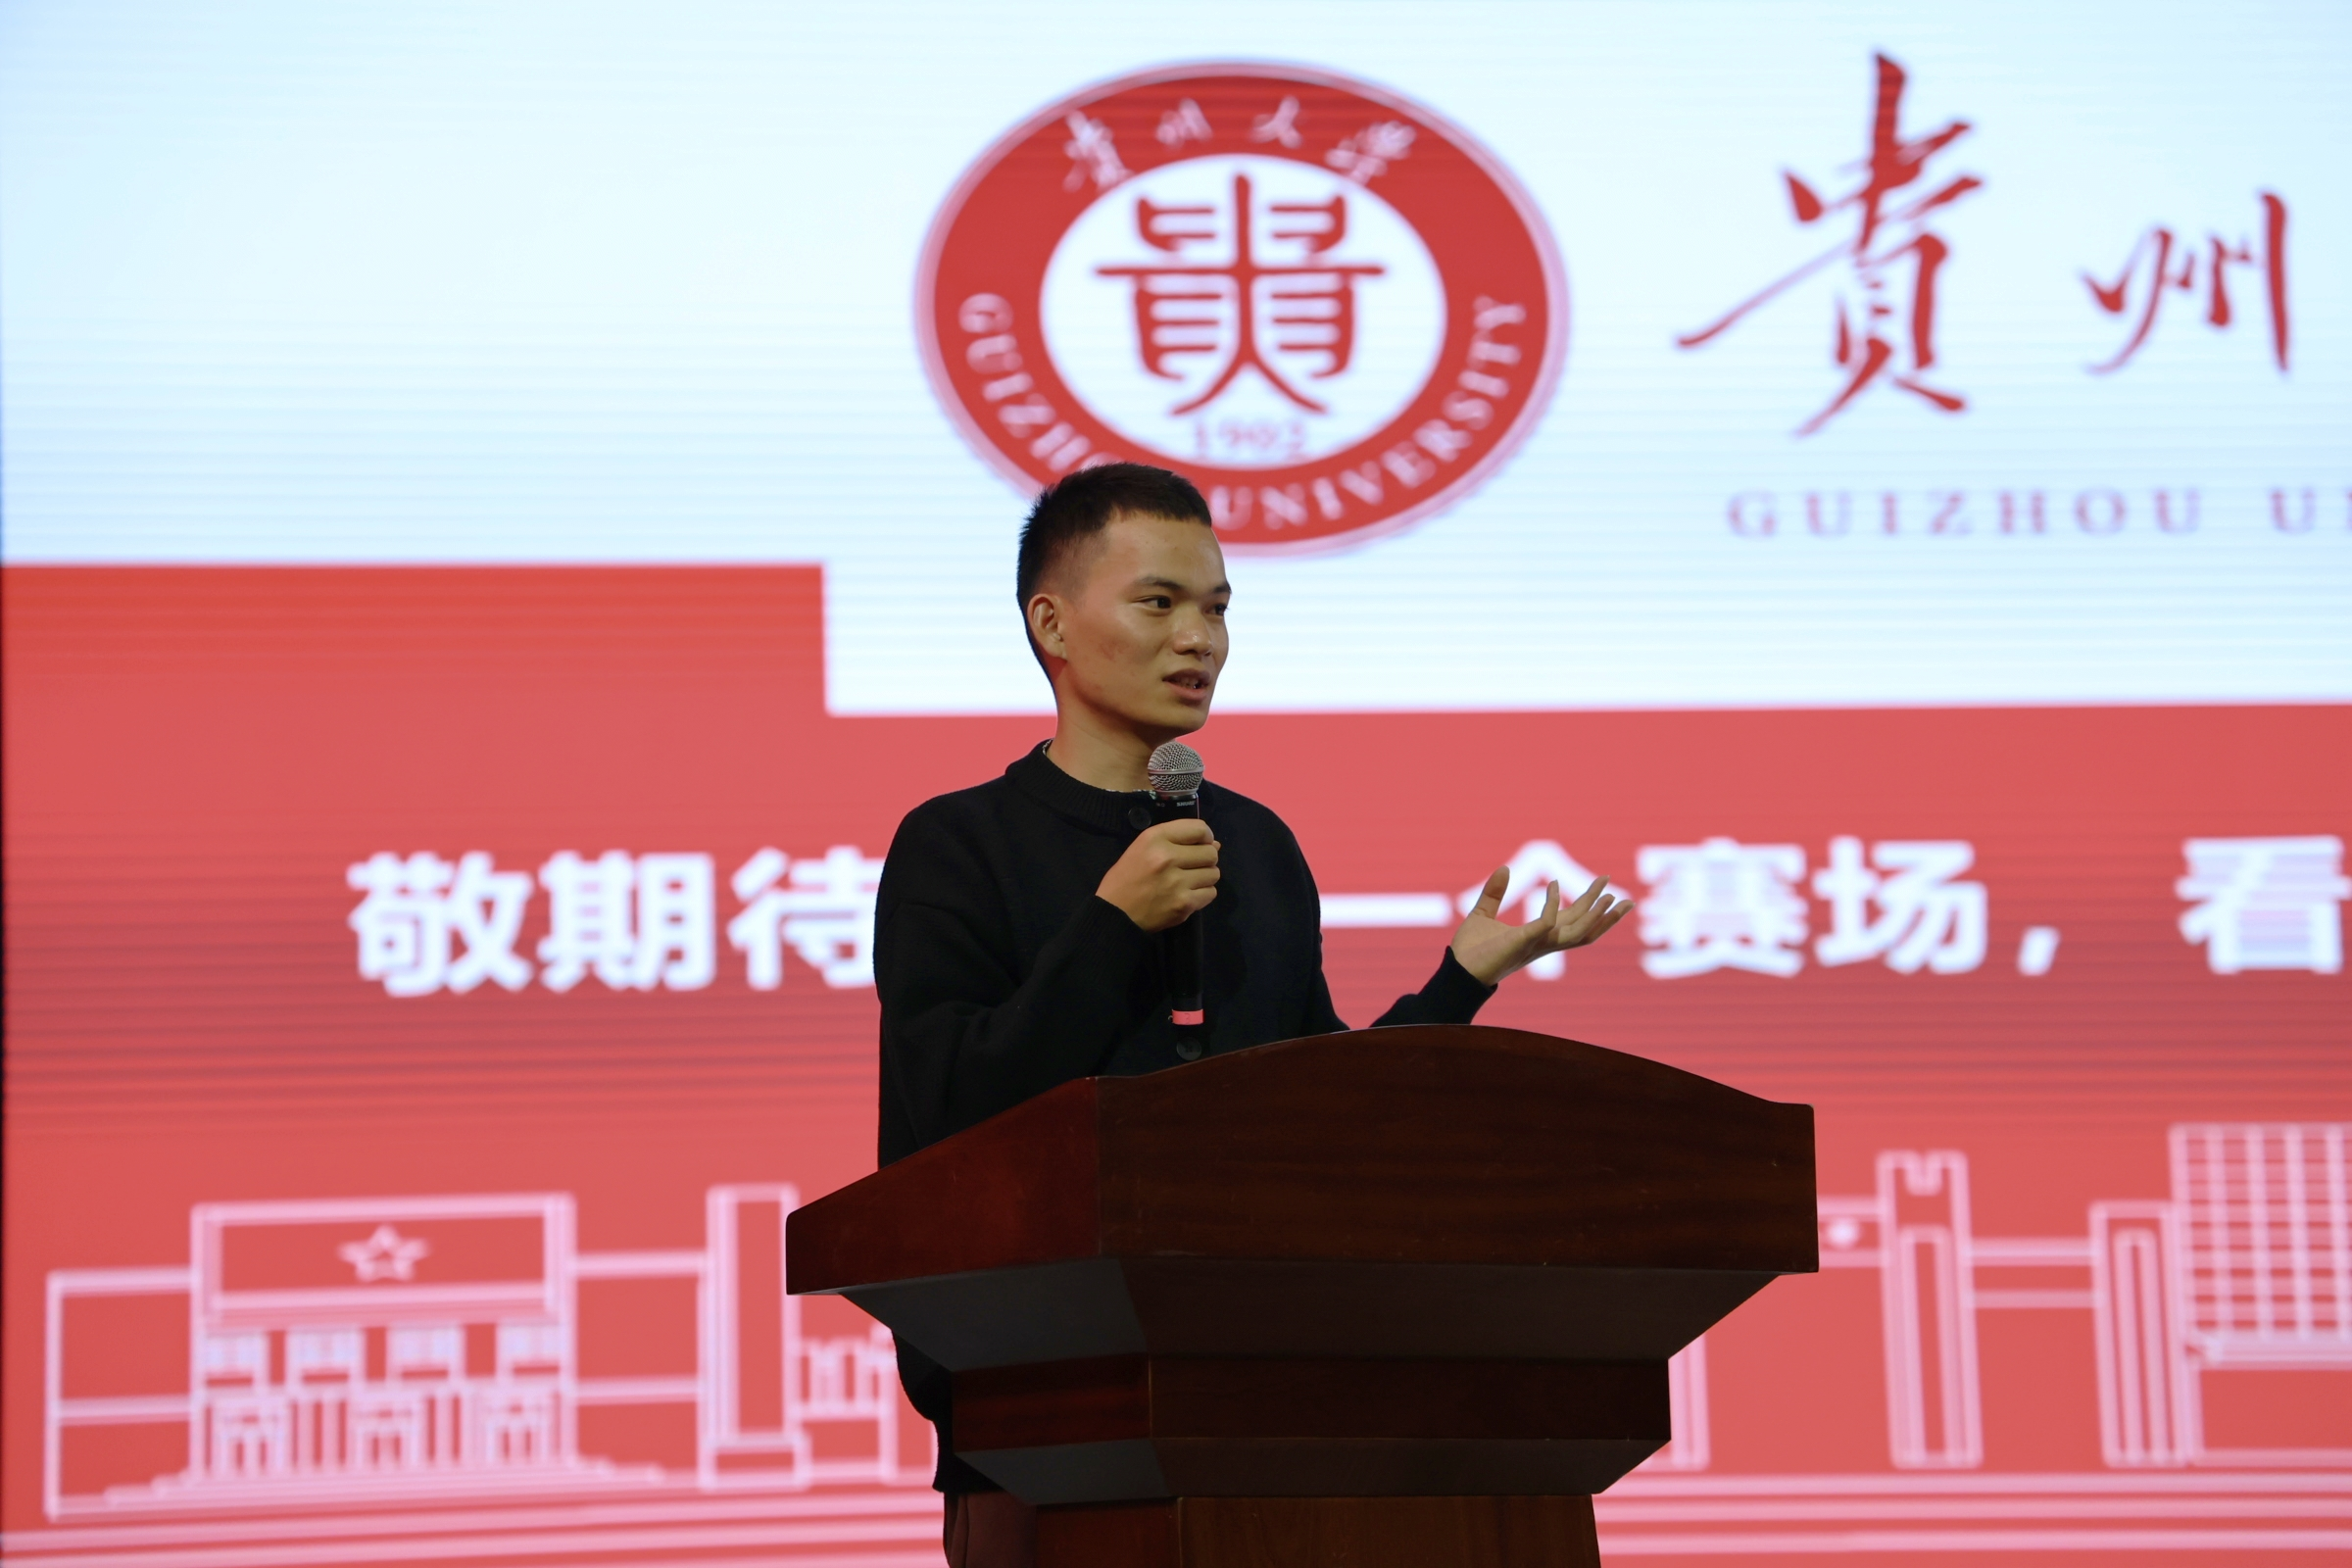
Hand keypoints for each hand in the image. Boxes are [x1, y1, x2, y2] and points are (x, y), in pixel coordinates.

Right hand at [1098, 819, 1220, 932]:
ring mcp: (1177, 882)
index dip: (1206, 835)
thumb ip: (1176, 840)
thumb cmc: (1126, 878)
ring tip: (1190, 880)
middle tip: (1193, 866)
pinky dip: (1203, 893)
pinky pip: (1211, 893)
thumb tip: (1215, 843)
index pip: (1199, 828)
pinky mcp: (1184, 904)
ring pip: (1214, 873)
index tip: (1201, 844)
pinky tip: (1189, 894)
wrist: (1115, 914)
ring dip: (1205, 876)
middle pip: (1210, 852)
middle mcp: (1167, 857)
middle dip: (1206, 858)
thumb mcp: (1142, 847)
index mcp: (1155, 838)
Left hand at [1449, 871, 1633, 986]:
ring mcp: (1537, 944)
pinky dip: (1552, 903)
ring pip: (1578, 931)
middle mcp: (1544, 943)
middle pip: (1585, 929)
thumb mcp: (1482, 914)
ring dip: (1595, 914)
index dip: (1591, 908)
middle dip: (1606, 914)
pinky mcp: (1524, 941)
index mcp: (1539, 938)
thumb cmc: (1469, 951)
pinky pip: (1547, 921)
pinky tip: (1552, 884)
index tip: (1606, 890)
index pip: (1573, 922)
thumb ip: (1495, 893)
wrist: (1456, 972)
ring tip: (1608, 894)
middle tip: (1626, 897)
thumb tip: (1504, 868)